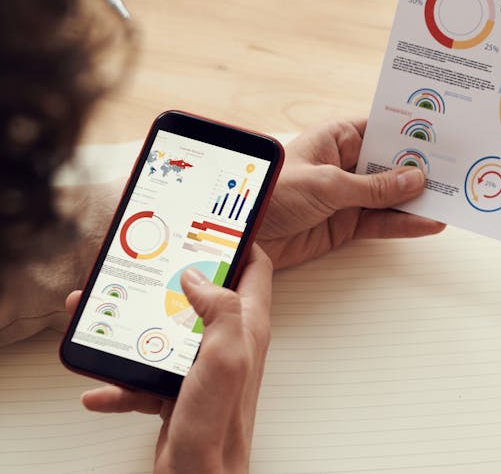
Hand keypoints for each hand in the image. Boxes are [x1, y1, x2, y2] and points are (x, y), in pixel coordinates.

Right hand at [66, 245, 273, 472]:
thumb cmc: (220, 423)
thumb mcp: (226, 355)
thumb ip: (220, 309)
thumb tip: (198, 275)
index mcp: (246, 327)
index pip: (255, 268)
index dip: (236, 242)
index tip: (207, 225)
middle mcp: (227, 343)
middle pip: (198, 294)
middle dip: (167, 279)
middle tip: (140, 264)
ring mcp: (200, 367)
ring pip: (163, 332)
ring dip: (131, 326)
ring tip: (99, 317)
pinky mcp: (176, 391)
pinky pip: (143, 376)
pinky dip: (119, 381)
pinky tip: (100, 388)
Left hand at [257, 118, 444, 269]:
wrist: (237, 233)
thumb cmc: (267, 193)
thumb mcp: (326, 184)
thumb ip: (373, 186)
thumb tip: (412, 179)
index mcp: (335, 138)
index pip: (381, 129)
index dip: (410, 132)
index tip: (442, 135)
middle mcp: (344, 165)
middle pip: (391, 164)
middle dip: (421, 168)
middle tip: (456, 169)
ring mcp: (346, 196)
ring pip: (391, 196)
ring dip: (418, 199)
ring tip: (451, 198)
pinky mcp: (345, 225)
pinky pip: (382, 222)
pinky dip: (405, 224)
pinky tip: (429, 223)